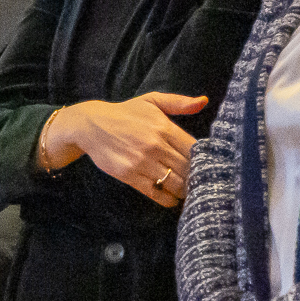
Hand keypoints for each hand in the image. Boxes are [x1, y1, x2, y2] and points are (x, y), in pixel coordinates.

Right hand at [41, 91, 206, 203]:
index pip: (194, 148)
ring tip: (189, 191)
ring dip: (185, 190)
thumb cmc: (125, 113)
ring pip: (174, 183)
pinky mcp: (129, 176)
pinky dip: (168, 199)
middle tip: (202, 183)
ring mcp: (142, 162)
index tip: (208, 165)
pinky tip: (172, 199)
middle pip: (187, 168)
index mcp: (163, 127)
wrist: (91, 125)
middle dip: (196, 177)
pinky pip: (156, 193)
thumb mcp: (152, 101)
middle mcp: (155, 145)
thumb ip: (179, 102)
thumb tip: (203, 101)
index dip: (204, 159)